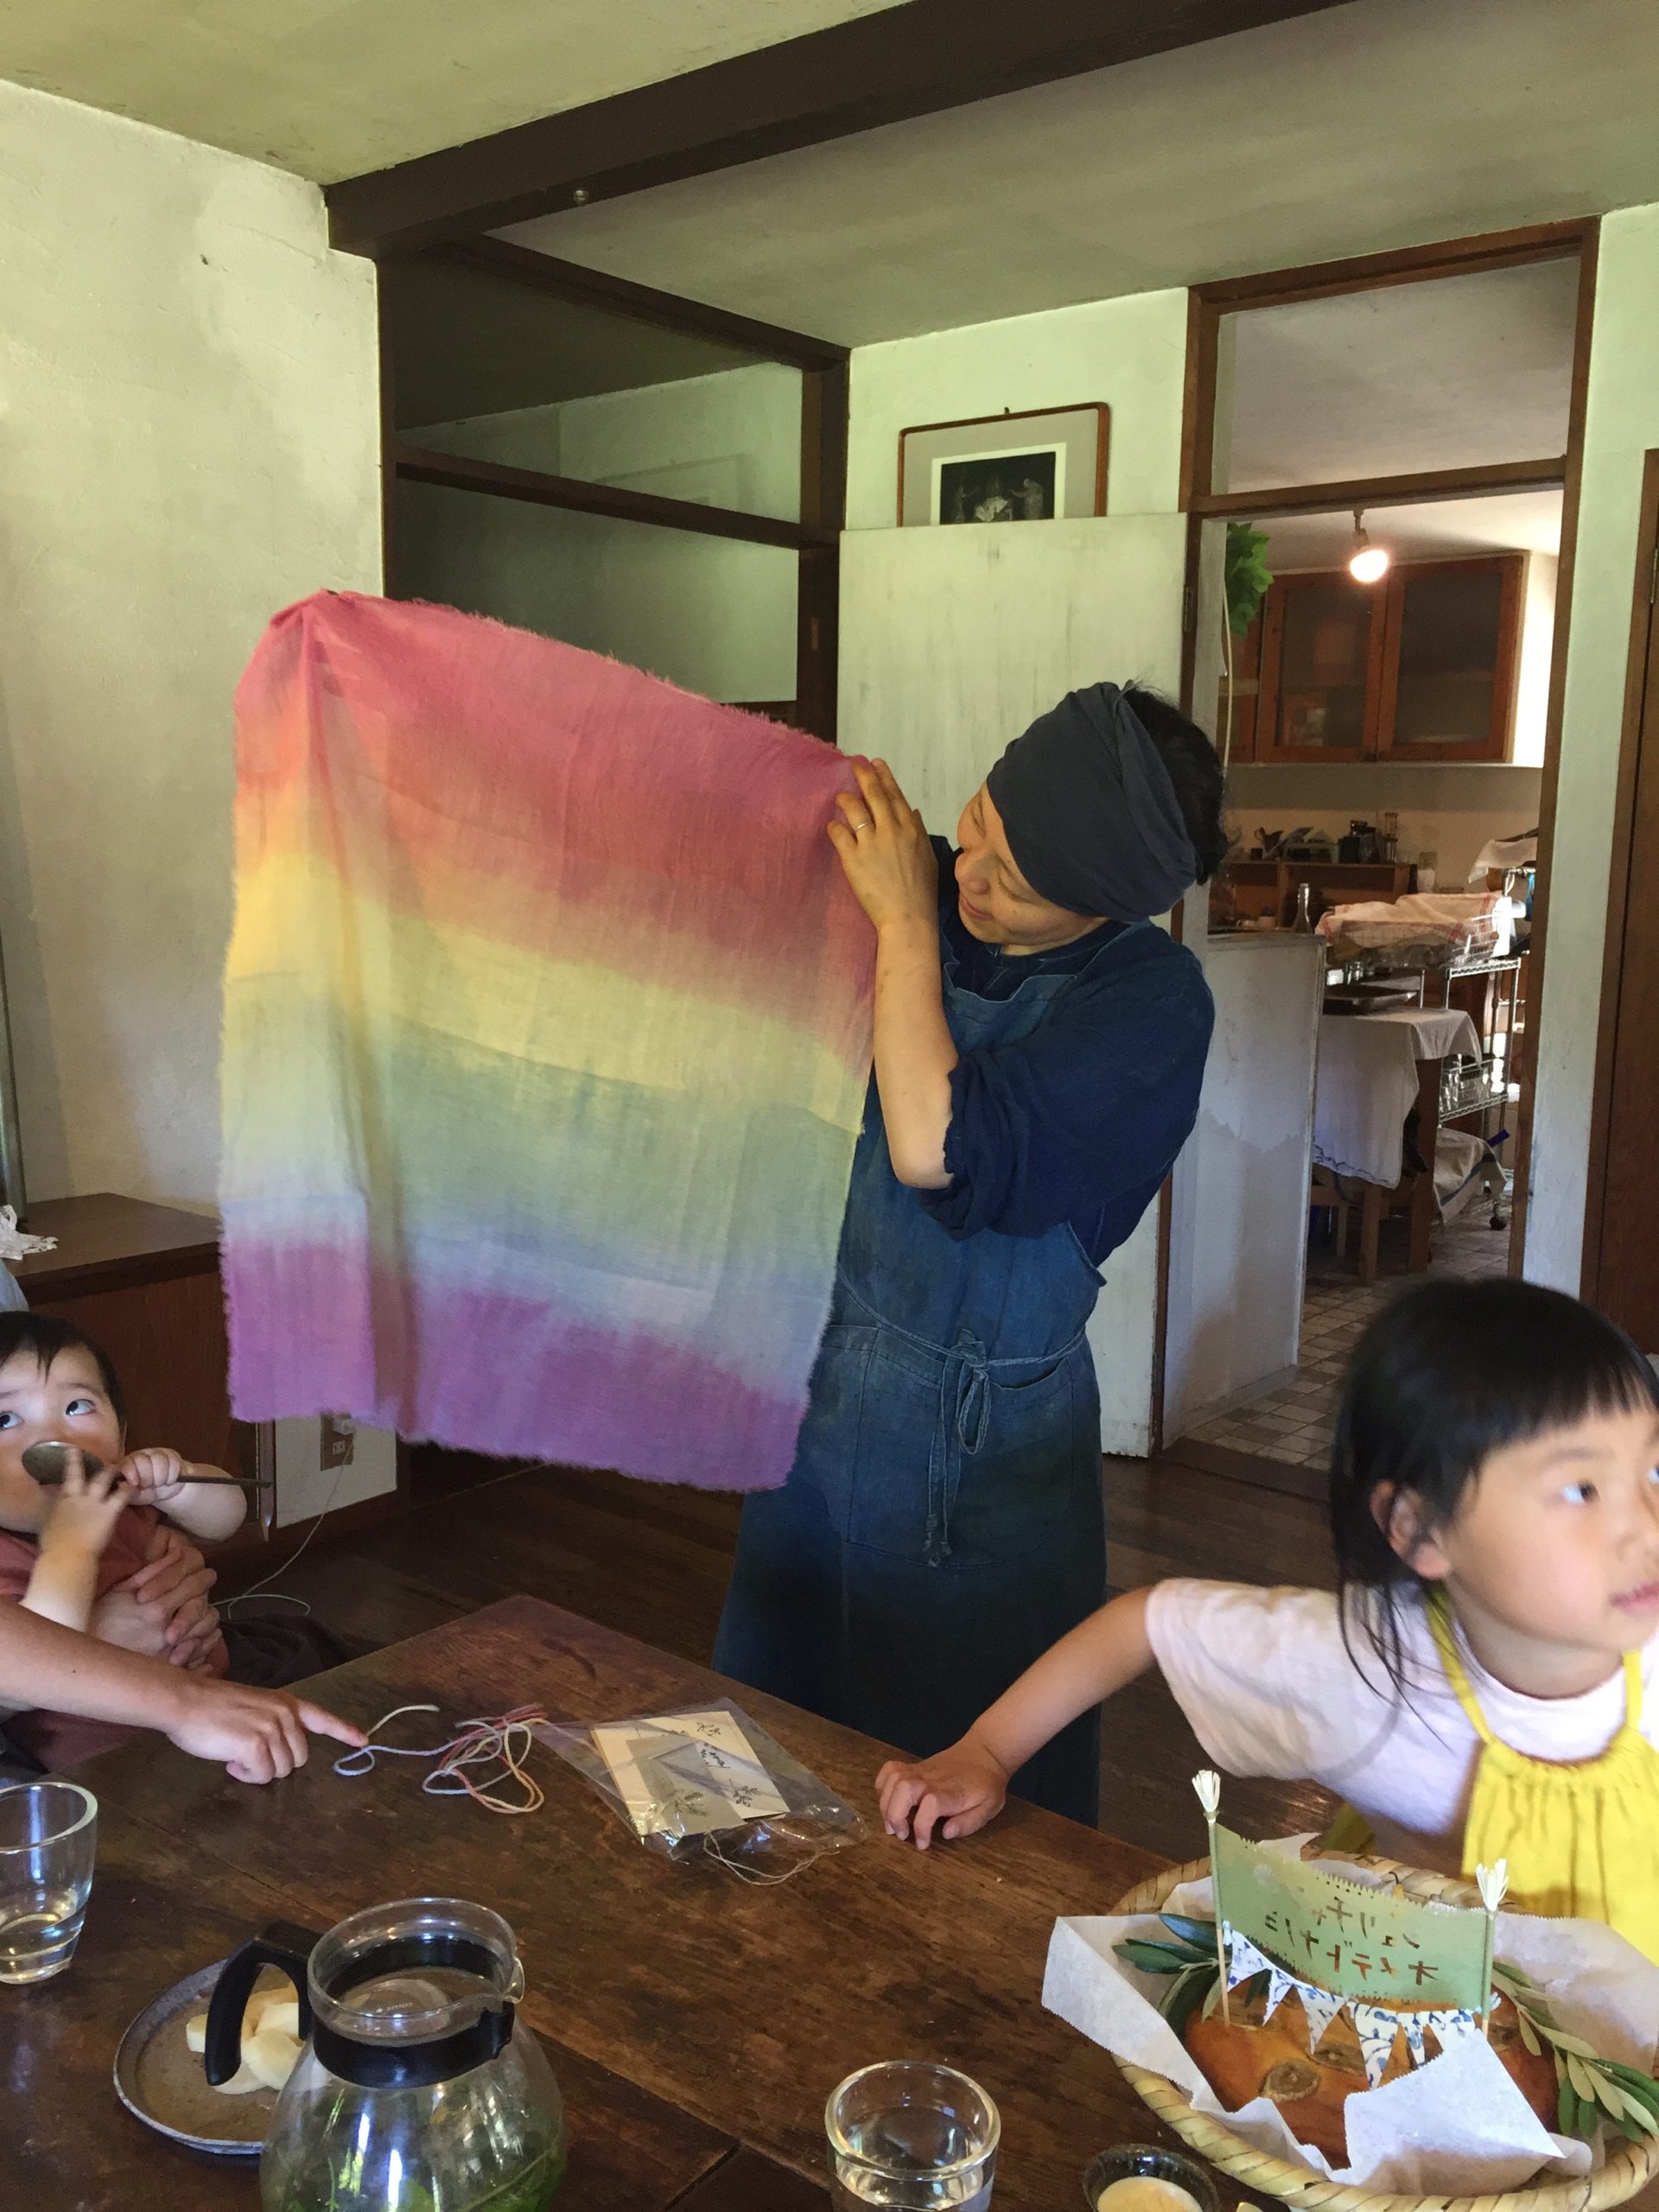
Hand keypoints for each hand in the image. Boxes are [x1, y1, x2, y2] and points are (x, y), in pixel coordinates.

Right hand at [39, 1450, 129, 1561]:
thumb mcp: (48, 1527)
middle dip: (83, 1462)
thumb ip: (54, 1515)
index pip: (65, 1480)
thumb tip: (55, 1511)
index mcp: (61, 1501)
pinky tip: (132, 1486)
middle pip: (79, 1473)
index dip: (70, 1463)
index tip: (72, 1452)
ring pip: (102, 1479)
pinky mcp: (108, 1511)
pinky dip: (127, 1489)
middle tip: (90, 1455)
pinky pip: (121, 1496)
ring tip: (117, 1466)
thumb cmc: (54, 1547)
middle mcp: (76, 1497)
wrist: (67, 1556)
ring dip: (109, 1471)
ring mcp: (93, 1502)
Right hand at [92, 1526, 216, 1659]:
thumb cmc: (102, 1618)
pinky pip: (200, 1657)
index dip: (202, 1577)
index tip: (207, 1573)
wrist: (85, 1656)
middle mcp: (168, 1633)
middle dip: (208, 1597)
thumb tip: (176, 1554)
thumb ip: (151, 1572)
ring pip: (206, 1633)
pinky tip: (201, 1637)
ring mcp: (170, 1654)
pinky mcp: (169, 1671)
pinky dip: (205, 1646)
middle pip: (203, 1608)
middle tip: (209, 1591)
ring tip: (204, 1613)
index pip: (192, 1587)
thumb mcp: (121, 1590)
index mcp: (157, 1610)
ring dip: (208, 1620)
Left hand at [117, 1446, 189, 1507]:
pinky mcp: (171, 1454)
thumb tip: (122, 1485)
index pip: (126, 1463)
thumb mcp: (135, 1495)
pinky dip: (172, 1476)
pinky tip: (169, 1480)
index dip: (131, 1473)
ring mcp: (156, 1452)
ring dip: (160, 1478)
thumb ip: (127, 1491)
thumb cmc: (147, 1493)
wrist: (166, 1490)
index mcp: (128, 1464)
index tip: (136, 1484)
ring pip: (159, 1461)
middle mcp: (141, 1455)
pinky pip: (173, 1463)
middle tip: (149, 1485)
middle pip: (142, 1461)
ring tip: (159, 1484)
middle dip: (147, 1478)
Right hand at [165, 1677, 366, 1783]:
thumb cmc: (211, 1707)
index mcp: (286, 1703)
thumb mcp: (253, 1708)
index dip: (344, 1731)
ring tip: (235, 1754)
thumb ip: (273, 1724)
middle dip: (276, 1764)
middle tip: (248, 1754)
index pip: (323, 1717)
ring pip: (282, 1770)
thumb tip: (279, 1751)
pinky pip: (262, 1776)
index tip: (363, 1741)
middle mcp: (285, 1714)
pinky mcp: (255, 1745)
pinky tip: (229, 1761)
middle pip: (299, 1758)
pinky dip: (246, 1775)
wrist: (185, 1701)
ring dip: (258, 1770)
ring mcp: (272, 1729)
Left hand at [827, 760, 936, 934]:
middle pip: (875, 796)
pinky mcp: (853, 858)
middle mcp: (891, 831)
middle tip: (855, 764)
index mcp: (910, 830)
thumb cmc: (921, 892)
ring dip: (846, 799)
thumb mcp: (927, 858)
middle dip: (864, 776)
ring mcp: (870, 843)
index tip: (876, 763)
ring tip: (839, 796)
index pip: (895, 796)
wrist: (908, 916)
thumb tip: (912, 812)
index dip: (884, 777)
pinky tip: (831, 826)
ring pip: (855, 810)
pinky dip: (834, 827)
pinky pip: (839, 834)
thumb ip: (918, 832)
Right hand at [876, 1737, 1008, 1849]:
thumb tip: (946, 1833)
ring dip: (886, 1803)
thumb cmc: (987, 1785)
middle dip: (895, 1815)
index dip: (922, 1826)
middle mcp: (932, 1779)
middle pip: (904, 1788)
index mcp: (952, 1792)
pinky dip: (882, 1785)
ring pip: (893, 1778)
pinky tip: (888, 1802)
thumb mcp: (989, 1808)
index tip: (923, 1843)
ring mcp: (920, 1770)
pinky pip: (890, 1769)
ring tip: (892, 1824)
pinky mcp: (914, 1767)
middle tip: (901, 1834)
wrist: (984, 1753)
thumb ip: (969, 1822)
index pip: (930, 1804)